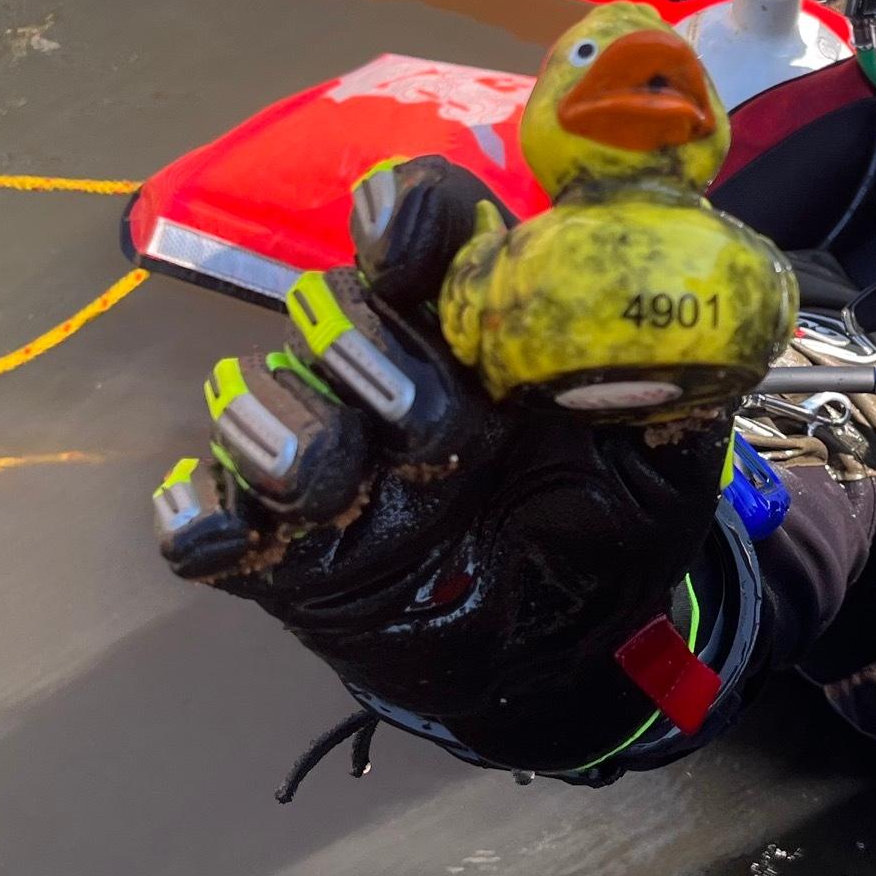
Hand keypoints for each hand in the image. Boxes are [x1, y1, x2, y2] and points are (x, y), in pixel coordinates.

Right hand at [151, 158, 741, 780]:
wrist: (578, 660)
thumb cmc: (617, 527)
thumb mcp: (673, 440)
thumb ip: (672, 352)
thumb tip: (670, 258)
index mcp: (481, 324)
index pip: (427, 225)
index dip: (403, 214)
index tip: (404, 243)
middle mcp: (390, 371)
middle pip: (335, 305)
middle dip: (366, 346)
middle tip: (430, 422)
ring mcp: (330, 457)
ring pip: (257, 397)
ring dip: (285, 426)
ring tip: (337, 481)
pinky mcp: (283, 547)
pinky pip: (204, 515)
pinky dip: (202, 513)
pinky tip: (235, 530)